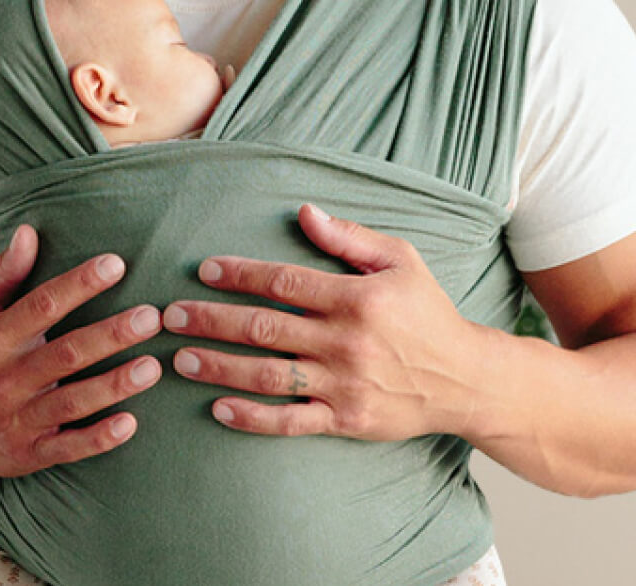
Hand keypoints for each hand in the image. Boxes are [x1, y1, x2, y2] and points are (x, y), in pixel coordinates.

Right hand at [0, 224, 163, 484]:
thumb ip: (1, 274)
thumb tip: (28, 230)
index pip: (41, 306)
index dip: (79, 284)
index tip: (117, 263)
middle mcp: (3, 380)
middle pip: (65, 354)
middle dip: (110, 335)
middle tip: (152, 316)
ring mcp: (16, 420)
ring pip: (72, 402)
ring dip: (114, 385)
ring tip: (153, 367)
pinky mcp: (29, 455)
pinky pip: (68, 449)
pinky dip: (98, 439)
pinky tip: (131, 423)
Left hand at [162, 204, 490, 440]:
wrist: (464, 379)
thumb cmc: (428, 313)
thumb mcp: (402, 261)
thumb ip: (350, 237)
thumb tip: (304, 212)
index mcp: (357, 298)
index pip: (284, 282)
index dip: (240, 274)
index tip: (204, 270)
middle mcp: (347, 342)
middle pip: (264, 328)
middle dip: (211, 320)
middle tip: (170, 316)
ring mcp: (344, 385)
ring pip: (268, 376)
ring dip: (219, 367)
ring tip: (180, 359)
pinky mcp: (345, 421)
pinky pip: (290, 423)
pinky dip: (253, 418)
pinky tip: (219, 409)